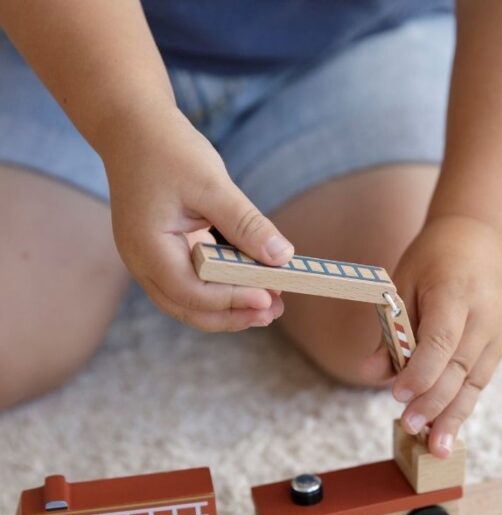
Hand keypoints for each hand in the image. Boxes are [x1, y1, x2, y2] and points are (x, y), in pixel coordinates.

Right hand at [101, 104, 293, 330]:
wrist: (133, 128)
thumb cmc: (168, 149)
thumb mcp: (212, 183)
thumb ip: (246, 224)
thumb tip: (283, 257)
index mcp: (147, 247)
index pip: (191, 291)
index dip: (231, 300)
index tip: (268, 297)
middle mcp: (143, 263)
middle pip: (189, 308)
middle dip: (233, 315)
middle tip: (275, 311)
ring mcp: (149, 263)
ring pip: (190, 303)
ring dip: (229, 309)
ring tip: (270, 307)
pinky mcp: (163, 256)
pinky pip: (191, 286)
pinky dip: (220, 292)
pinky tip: (250, 288)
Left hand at [363, 216, 501, 457]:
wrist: (483, 239)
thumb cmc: (433, 259)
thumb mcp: (401, 284)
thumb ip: (389, 330)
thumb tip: (369, 372)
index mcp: (456, 291)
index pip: (441, 339)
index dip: (420, 371)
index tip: (398, 394)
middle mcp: (485, 313)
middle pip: (459, 366)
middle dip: (434, 402)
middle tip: (410, 427)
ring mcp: (499, 329)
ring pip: (475, 380)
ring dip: (454, 415)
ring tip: (437, 447)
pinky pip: (481, 378)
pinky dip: (464, 403)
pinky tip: (449, 428)